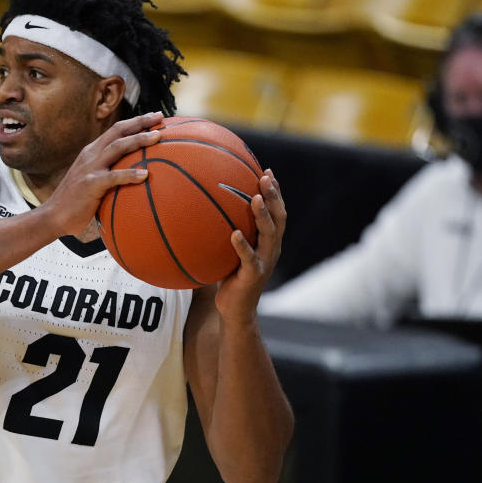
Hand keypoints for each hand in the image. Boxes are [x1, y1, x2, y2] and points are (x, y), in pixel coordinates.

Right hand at [43, 111, 163, 235]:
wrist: (53, 216)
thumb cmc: (76, 203)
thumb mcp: (92, 181)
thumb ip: (108, 174)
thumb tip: (133, 177)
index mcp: (92, 152)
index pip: (116, 131)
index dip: (135, 122)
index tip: (154, 117)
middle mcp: (91, 155)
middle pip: (118, 131)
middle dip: (140, 122)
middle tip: (160, 117)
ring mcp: (90, 168)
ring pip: (117, 147)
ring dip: (139, 140)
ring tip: (158, 138)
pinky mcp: (90, 184)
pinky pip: (113, 176)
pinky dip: (130, 174)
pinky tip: (145, 175)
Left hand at [215, 168, 285, 322]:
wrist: (234, 310)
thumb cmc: (229, 277)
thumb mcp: (229, 251)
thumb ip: (224, 231)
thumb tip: (202, 209)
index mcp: (269, 242)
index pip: (277, 212)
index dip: (275, 193)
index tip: (268, 172)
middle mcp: (272, 249)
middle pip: (279, 218)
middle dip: (274, 196)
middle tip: (266, 177)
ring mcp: (265, 262)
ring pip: (270, 235)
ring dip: (263, 215)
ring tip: (255, 198)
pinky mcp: (253, 276)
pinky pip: (249, 258)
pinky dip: (242, 245)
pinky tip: (234, 233)